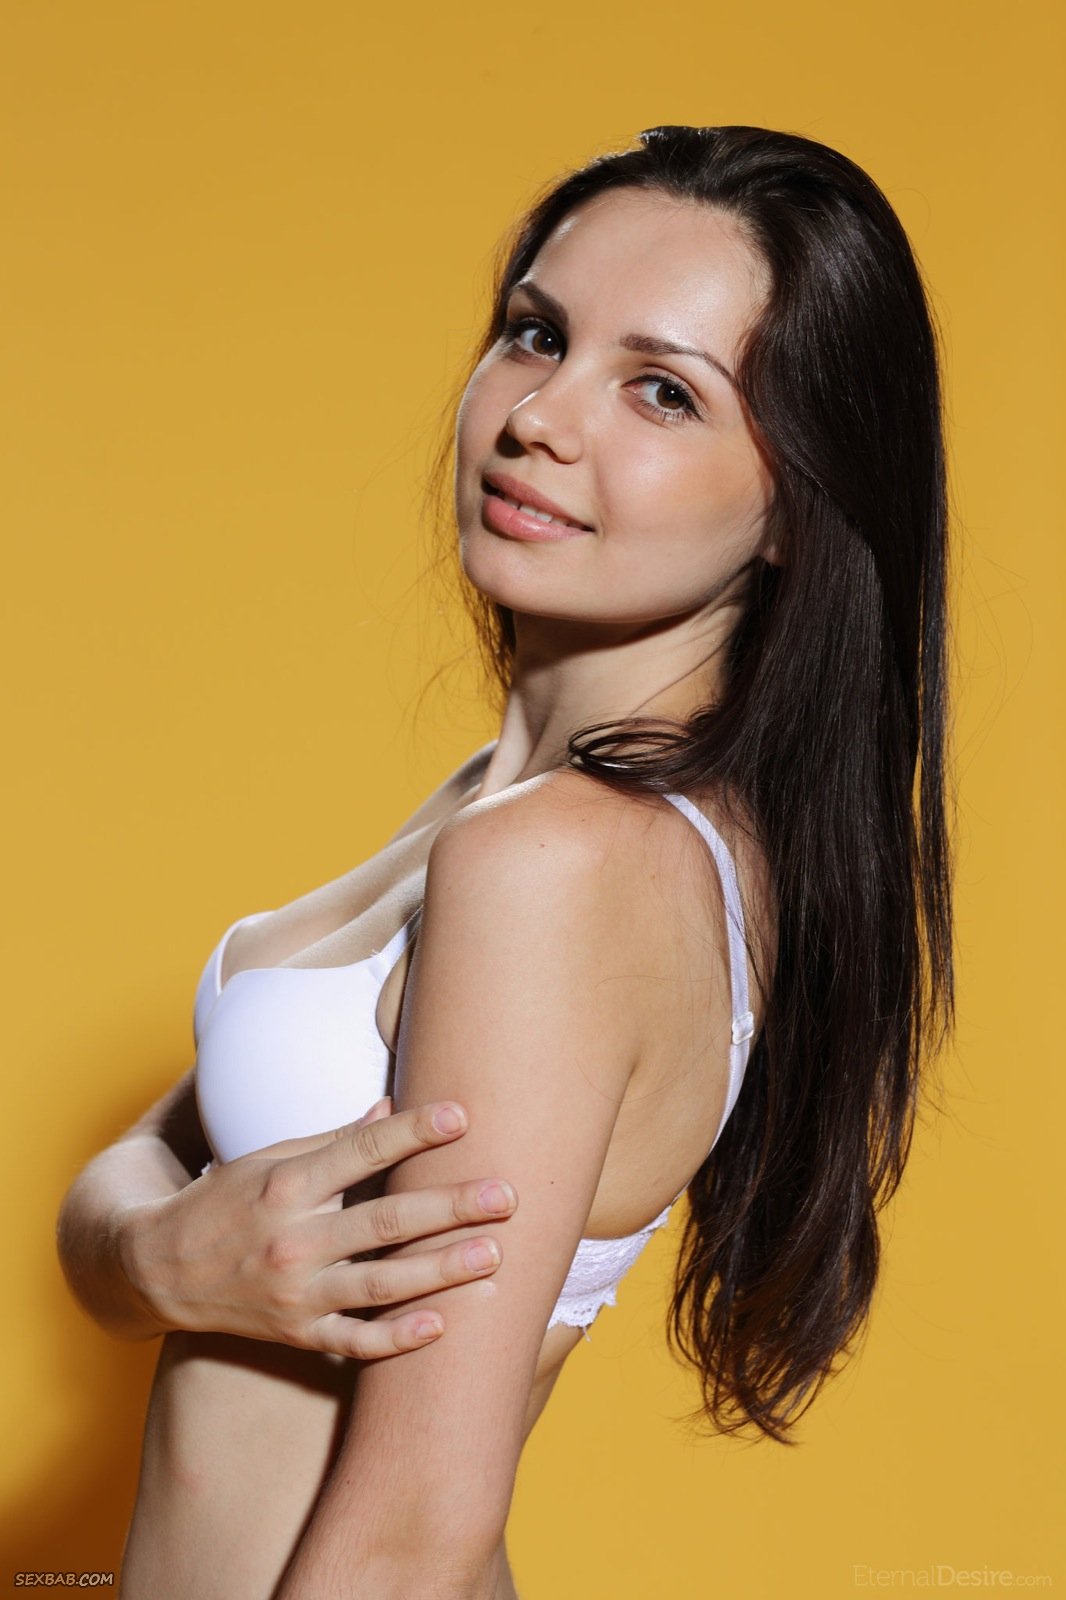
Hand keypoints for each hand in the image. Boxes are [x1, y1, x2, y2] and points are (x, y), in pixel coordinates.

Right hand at [118, 1097, 517, 1357]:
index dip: (412, 1132)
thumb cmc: (226, 1200)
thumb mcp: (270, 1157)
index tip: (462, 1115)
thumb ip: (336, 1141)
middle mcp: (294, 1239)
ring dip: (441, 1270)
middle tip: (506, 1194)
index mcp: (288, 1183)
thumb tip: (394, 1109)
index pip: (362, 1151)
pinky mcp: (297, 1335)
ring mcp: (296, 1293)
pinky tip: (441, 1324)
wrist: (159, 1269)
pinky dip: (396, 1338)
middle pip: (385, 1221)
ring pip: (381, 1284)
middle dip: (449, 1207)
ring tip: (493, 1254)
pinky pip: (353, 1342)